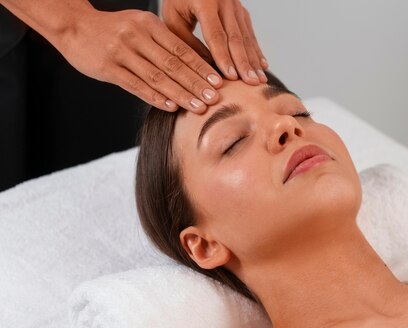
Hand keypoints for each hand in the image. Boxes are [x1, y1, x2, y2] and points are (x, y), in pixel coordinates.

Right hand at [57, 8, 223, 112]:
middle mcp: (137, 36)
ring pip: (157, 77)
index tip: (219, 82)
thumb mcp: (141, 27)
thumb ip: (164, 44)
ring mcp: (121, 51)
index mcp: (149, 24)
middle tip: (215, 99)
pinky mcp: (108, 67)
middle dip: (196, 83)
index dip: (201, 67)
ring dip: (180, 94)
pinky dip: (155, 97)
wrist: (74, 25)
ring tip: (198, 107)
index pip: (181, 49)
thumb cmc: (114, 30)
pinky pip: (135, 85)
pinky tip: (171, 107)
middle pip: (173, 64)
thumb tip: (196, 67)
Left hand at [162, 0, 268, 84]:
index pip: (216, 35)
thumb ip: (188, 43)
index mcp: (204, 1)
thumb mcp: (173, 19)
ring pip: (246, 37)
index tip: (232, 76)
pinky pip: (250, 33)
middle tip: (251, 82)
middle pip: (236, 37)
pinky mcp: (241, 10)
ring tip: (259, 80)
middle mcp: (224, 1)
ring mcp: (235, 5)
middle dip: (244, 63)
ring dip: (254, 60)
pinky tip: (262, 65)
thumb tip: (207, 69)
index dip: (224, 57)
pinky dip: (256, 50)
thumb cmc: (177, 1)